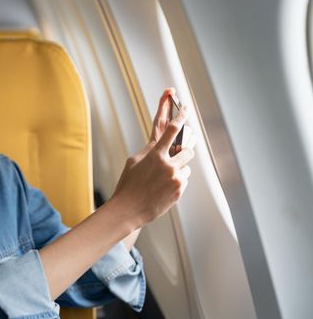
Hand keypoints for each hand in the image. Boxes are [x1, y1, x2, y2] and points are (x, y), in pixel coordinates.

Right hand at [109, 88, 195, 228]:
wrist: (129, 209)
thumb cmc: (128, 184)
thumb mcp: (134, 161)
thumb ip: (149, 150)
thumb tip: (160, 143)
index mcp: (155, 154)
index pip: (172, 130)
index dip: (182, 116)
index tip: (187, 109)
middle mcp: (168, 165)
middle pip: (188, 149)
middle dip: (185, 151)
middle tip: (177, 155)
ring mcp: (175, 178)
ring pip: (187, 166)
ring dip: (179, 168)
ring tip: (162, 178)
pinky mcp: (179, 191)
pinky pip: (184, 180)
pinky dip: (176, 182)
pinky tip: (162, 188)